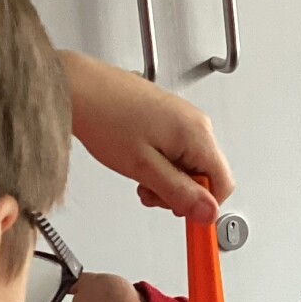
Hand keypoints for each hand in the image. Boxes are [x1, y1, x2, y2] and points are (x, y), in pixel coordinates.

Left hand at [60, 50, 232, 219]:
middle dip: (181, 192)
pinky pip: (177, 150)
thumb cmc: (104, 117)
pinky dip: (160, 164)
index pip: (223, 184)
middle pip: (206, 175)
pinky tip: (139, 161)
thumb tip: (207, 213)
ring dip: (168, 180)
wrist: (77, 87)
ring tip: (140, 177)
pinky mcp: (168, 116)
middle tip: (151, 192)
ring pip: (190, 164)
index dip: (203, 205)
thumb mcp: (144, 168)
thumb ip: (180, 193)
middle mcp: (196, 122)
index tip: (182, 214)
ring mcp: (182, 117)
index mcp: (198, 133)